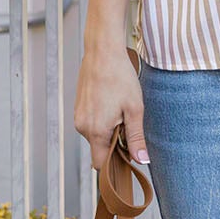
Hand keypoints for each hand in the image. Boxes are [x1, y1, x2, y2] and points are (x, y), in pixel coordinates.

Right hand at [74, 44, 148, 171]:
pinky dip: (102, 120)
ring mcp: (78, 116)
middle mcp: (82, 126)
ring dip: (109, 130)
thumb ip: (136, 138)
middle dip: (114, 143)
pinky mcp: (78, 107)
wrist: (103, 52)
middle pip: (99, 149)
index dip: (114, 165)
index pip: (100, 164)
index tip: (127, 158)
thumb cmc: (120, 78)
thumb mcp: (134, 110)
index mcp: (96, 131)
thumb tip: (141, 161)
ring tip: (119, 109)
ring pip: (95, 135)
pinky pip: (90, 123)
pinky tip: (111, 103)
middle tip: (128, 123)